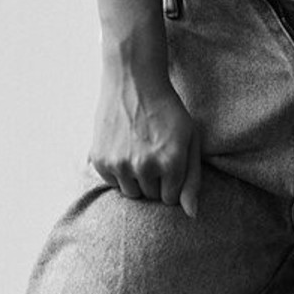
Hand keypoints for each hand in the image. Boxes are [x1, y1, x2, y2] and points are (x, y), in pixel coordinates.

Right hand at [90, 65, 201, 217]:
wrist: (133, 80)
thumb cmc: (167, 109)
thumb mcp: (189, 137)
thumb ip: (193, 178)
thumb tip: (191, 214)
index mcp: (172, 162)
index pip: (170, 199)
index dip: (170, 181)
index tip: (168, 161)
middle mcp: (145, 166)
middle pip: (150, 196)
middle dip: (154, 180)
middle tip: (152, 151)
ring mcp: (121, 164)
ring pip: (131, 193)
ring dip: (135, 178)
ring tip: (138, 150)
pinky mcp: (101, 160)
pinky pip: (112, 183)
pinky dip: (118, 171)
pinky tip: (123, 147)